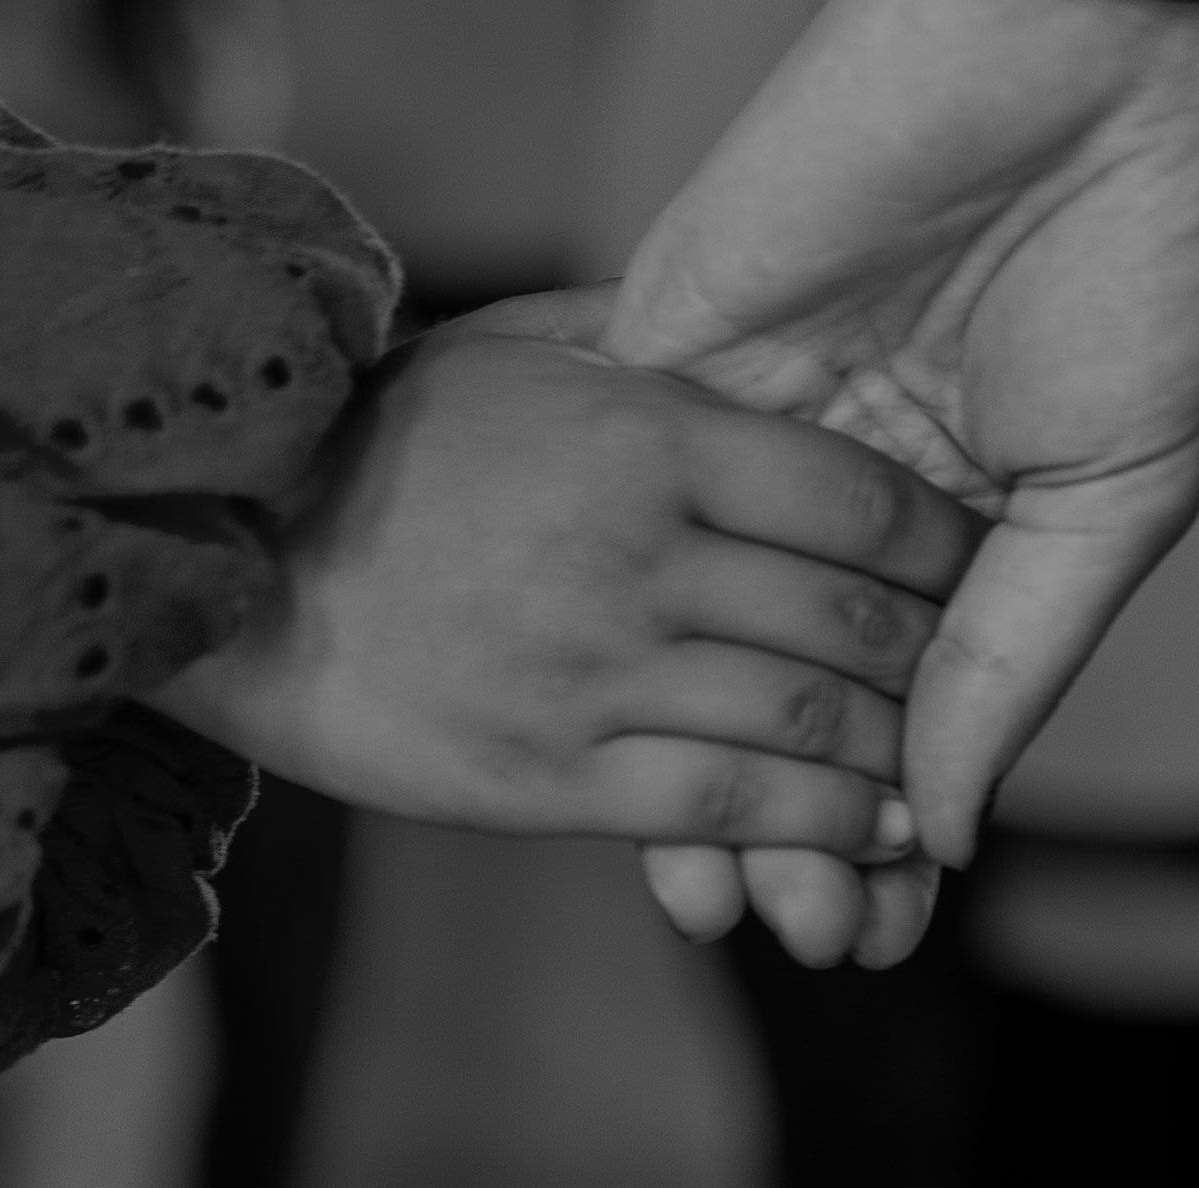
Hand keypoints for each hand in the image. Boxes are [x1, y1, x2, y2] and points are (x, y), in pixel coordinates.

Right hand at [153, 298, 982, 854]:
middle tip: (964, 679)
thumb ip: (647, 342)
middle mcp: (636, 557)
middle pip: (850, 622)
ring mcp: (595, 675)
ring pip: (807, 728)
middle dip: (933, 660)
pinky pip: (726, 811)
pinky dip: (820, 831)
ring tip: (932, 772)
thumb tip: (766, 348)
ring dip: (895, 761)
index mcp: (644, 437)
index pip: (856, 497)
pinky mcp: (549, 777)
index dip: (938, 546)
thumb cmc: (380, 447)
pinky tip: (871, 835)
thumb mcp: (516, 351)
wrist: (231, 564)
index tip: (966, 568)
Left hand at [607, 0, 1198, 963]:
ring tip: (729, 901)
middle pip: (803, 698)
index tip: (879, 935)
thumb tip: (941, 827)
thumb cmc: (1144, 247)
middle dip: (802, 829)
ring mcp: (760, 436)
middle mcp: (855, 492)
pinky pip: (648, 537)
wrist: (1078, 49)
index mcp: (973, 514)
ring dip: (717, 777)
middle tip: (804, 940)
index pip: (916, 706)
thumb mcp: (1116, 494)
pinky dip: (652, 652)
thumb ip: (1015, 661)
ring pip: (714, 645)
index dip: (895, 827)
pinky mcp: (678, 370)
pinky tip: (648, 753)